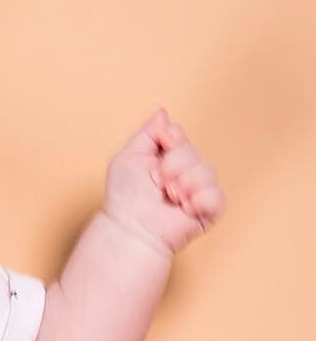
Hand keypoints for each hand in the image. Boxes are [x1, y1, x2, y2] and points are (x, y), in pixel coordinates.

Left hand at [103, 108, 226, 256]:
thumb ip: (147, 133)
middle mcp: (186, 171)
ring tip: (169, 197)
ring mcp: (199, 190)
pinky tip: (183, 208)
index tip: (162, 146)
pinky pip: (216, 195)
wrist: (129, 228)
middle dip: (172, 165)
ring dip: (183, 183)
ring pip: (207, 171)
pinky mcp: (209, 210)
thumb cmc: (125, 198)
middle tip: (158, 182)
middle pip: (192, 151)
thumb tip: (162, 112)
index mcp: (168, 158)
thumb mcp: (129, 157)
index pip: (181, 135)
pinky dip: (197, 200)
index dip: (173, 139)